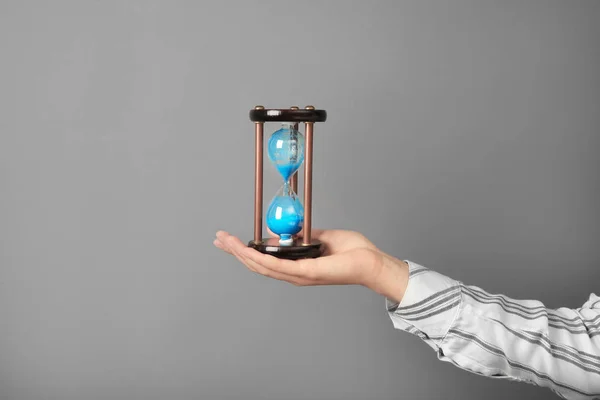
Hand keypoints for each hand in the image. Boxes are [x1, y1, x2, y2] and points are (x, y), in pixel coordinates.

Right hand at [213, 229, 409, 302]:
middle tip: (219, 239)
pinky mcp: (305, 273)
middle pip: (257, 265)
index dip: (245, 252)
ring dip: (241, 254)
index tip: (230, 241)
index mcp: (296, 267)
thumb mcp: (322, 237)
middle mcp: (293, 275)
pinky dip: (261, 258)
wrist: (371, 261)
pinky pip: (278, 266)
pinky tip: (248, 250)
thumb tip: (287, 230)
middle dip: (235, 252)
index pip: (264, 260)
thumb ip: (303, 235)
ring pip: (262, 266)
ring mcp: (298, 276)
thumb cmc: (353, 252)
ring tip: (226, 242)